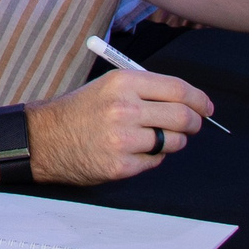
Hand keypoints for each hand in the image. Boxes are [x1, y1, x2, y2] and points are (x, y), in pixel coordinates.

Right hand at [25, 72, 210, 184]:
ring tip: (156, 139)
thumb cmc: (78, 111)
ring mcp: (122, 139)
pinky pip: (155, 162)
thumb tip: (188, 102)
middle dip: (194, 123)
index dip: (199, 99)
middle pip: (182, 117)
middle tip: (192, 126)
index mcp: (123, 83)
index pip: (177, 89)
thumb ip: (146, 91)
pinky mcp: (120, 165)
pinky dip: (152, 158)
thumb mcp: (108, 86)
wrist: (42, 139)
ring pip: (173, 142)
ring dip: (172, 142)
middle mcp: (124, 109)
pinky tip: (135, 152)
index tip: (206, 107)